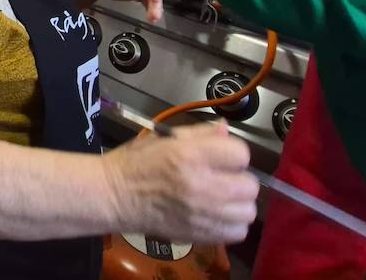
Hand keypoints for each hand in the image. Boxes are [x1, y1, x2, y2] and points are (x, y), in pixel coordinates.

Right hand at [100, 122, 257, 243]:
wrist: (115, 196)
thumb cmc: (137, 162)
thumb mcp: (166, 138)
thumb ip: (201, 133)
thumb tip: (227, 130)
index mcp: (191, 155)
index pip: (241, 154)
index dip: (233, 154)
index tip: (221, 157)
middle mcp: (201, 186)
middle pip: (250, 186)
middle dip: (239, 180)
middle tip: (221, 178)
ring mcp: (202, 214)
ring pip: (248, 212)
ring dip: (238, 204)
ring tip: (221, 198)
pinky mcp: (199, 235)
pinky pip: (237, 232)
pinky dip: (232, 224)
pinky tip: (216, 214)